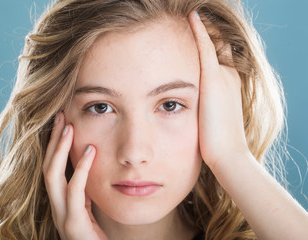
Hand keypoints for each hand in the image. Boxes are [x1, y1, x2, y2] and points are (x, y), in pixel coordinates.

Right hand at [42, 112, 106, 239]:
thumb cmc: (94, 235)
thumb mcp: (87, 208)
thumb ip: (83, 190)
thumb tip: (86, 166)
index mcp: (59, 202)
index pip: (50, 169)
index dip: (53, 145)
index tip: (61, 123)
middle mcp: (56, 208)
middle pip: (47, 168)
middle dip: (53, 141)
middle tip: (60, 116)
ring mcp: (62, 216)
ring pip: (53, 177)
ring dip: (60, 150)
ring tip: (68, 127)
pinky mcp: (74, 224)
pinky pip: (75, 192)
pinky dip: (82, 169)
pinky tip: (91, 151)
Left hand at [188, 11, 250, 169]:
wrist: (228, 154)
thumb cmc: (217, 142)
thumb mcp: (212, 119)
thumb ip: (205, 107)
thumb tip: (195, 108)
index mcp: (230, 84)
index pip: (220, 56)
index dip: (209, 44)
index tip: (196, 36)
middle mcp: (229, 75)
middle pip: (217, 46)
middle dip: (206, 34)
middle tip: (187, 20)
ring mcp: (223, 75)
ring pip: (212, 44)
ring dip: (202, 30)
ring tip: (190, 16)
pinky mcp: (213, 79)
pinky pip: (205, 48)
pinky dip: (199, 32)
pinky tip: (192, 17)